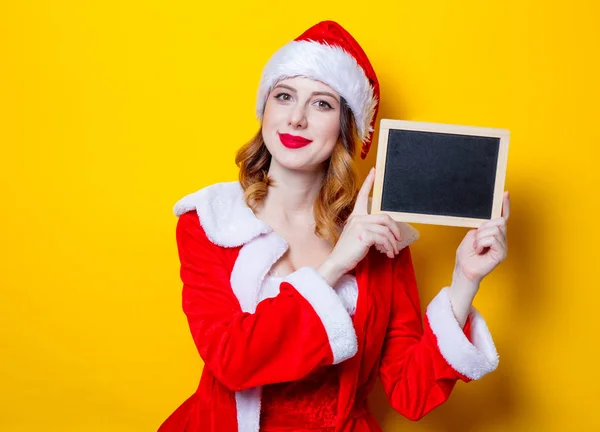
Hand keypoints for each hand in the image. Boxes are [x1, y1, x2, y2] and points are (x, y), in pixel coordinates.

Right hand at [319, 168, 402, 282]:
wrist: (337, 263)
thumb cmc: (348, 252)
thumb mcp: (357, 236)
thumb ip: (368, 229)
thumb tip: (387, 233)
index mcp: (355, 216)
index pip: (362, 195)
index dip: (369, 182)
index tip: (374, 171)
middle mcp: (357, 218)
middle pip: (385, 217)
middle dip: (395, 229)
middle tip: (398, 240)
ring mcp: (360, 226)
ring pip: (386, 230)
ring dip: (392, 243)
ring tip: (391, 252)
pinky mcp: (364, 235)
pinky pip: (384, 238)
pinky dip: (388, 247)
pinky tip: (386, 253)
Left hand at [453, 191, 510, 284]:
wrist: (464, 270)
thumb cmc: (466, 255)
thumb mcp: (472, 236)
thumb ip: (482, 228)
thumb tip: (492, 221)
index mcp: (494, 234)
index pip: (502, 218)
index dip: (504, 206)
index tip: (505, 193)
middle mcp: (501, 239)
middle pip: (499, 221)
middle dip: (484, 228)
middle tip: (476, 240)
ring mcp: (503, 246)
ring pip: (495, 230)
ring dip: (481, 237)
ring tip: (477, 247)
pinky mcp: (502, 253)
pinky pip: (493, 238)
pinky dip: (482, 242)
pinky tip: (480, 250)